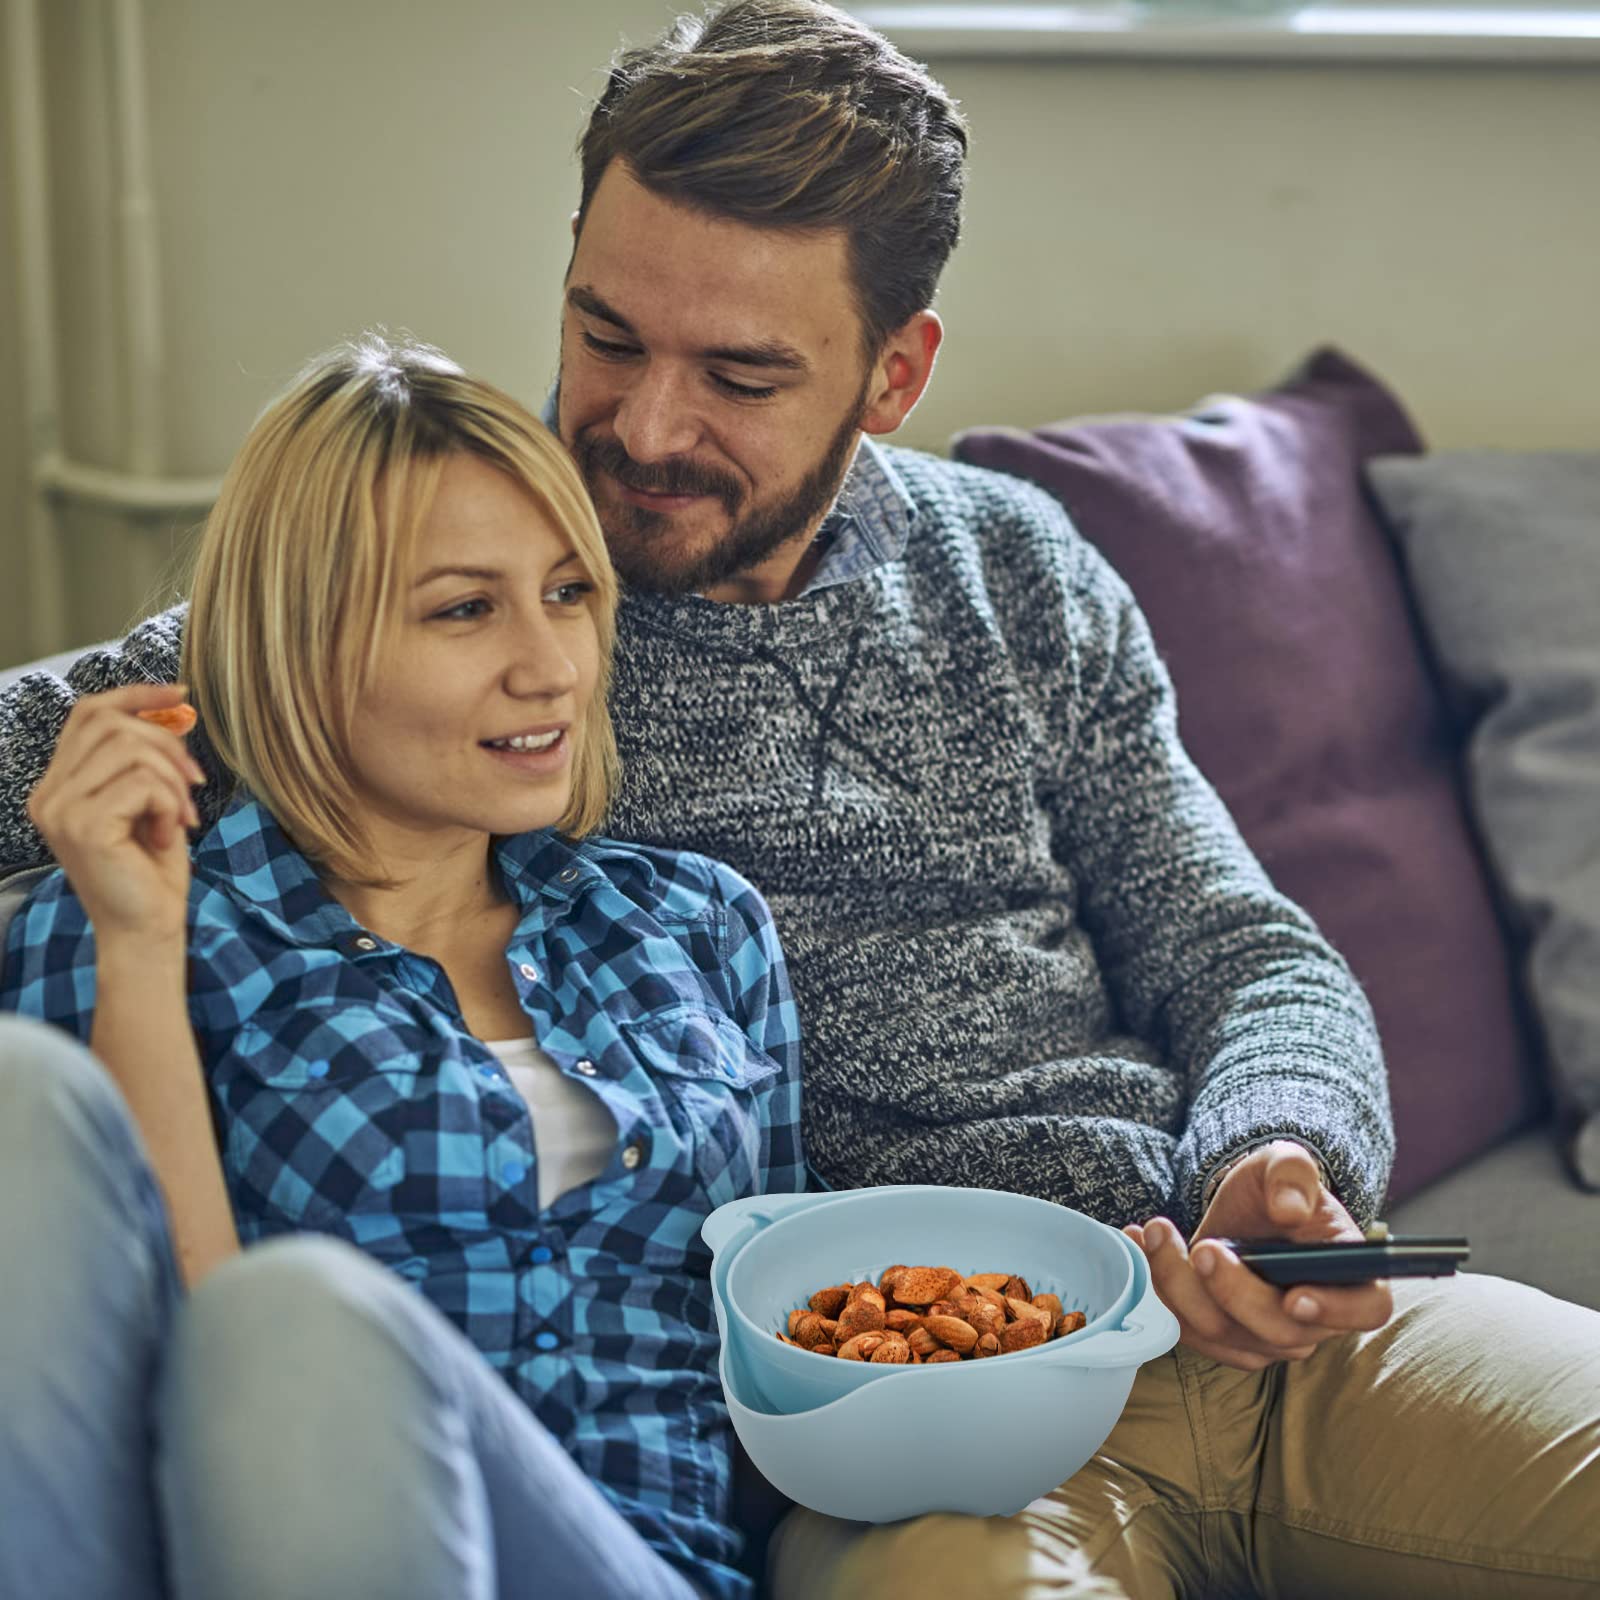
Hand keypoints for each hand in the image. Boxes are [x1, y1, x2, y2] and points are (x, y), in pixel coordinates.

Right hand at [26, 684, 204, 945]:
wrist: (146, 930)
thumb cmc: (152, 872)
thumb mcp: (151, 803)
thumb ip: (147, 759)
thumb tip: (174, 707)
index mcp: (58, 786)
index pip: (89, 714)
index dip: (136, 695)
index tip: (181, 696)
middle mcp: (48, 795)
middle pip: (110, 723)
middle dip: (166, 744)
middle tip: (194, 783)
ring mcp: (60, 810)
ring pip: (130, 750)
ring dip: (172, 779)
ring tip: (180, 816)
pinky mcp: (83, 826)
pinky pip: (143, 782)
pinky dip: (170, 804)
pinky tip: (167, 835)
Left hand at [1125, 1140, 1392, 1370]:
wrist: (1242, 1210)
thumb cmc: (1276, 1189)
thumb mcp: (1285, 1164)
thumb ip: (1293, 1175)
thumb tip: (1289, 1208)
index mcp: (1351, 1278)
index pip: (1364, 1309)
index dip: (1336, 1311)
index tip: (1294, 1297)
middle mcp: (1313, 1320)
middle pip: (1279, 1330)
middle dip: (1233, 1292)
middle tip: (1203, 1247)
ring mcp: (1265, 1337)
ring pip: (1223, 1333)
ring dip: (1180, 1285)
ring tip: (1156, 1231)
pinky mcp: (1221, 1337)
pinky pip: (1185, 1328)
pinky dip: (1156, 1288)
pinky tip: (1137, 1243)